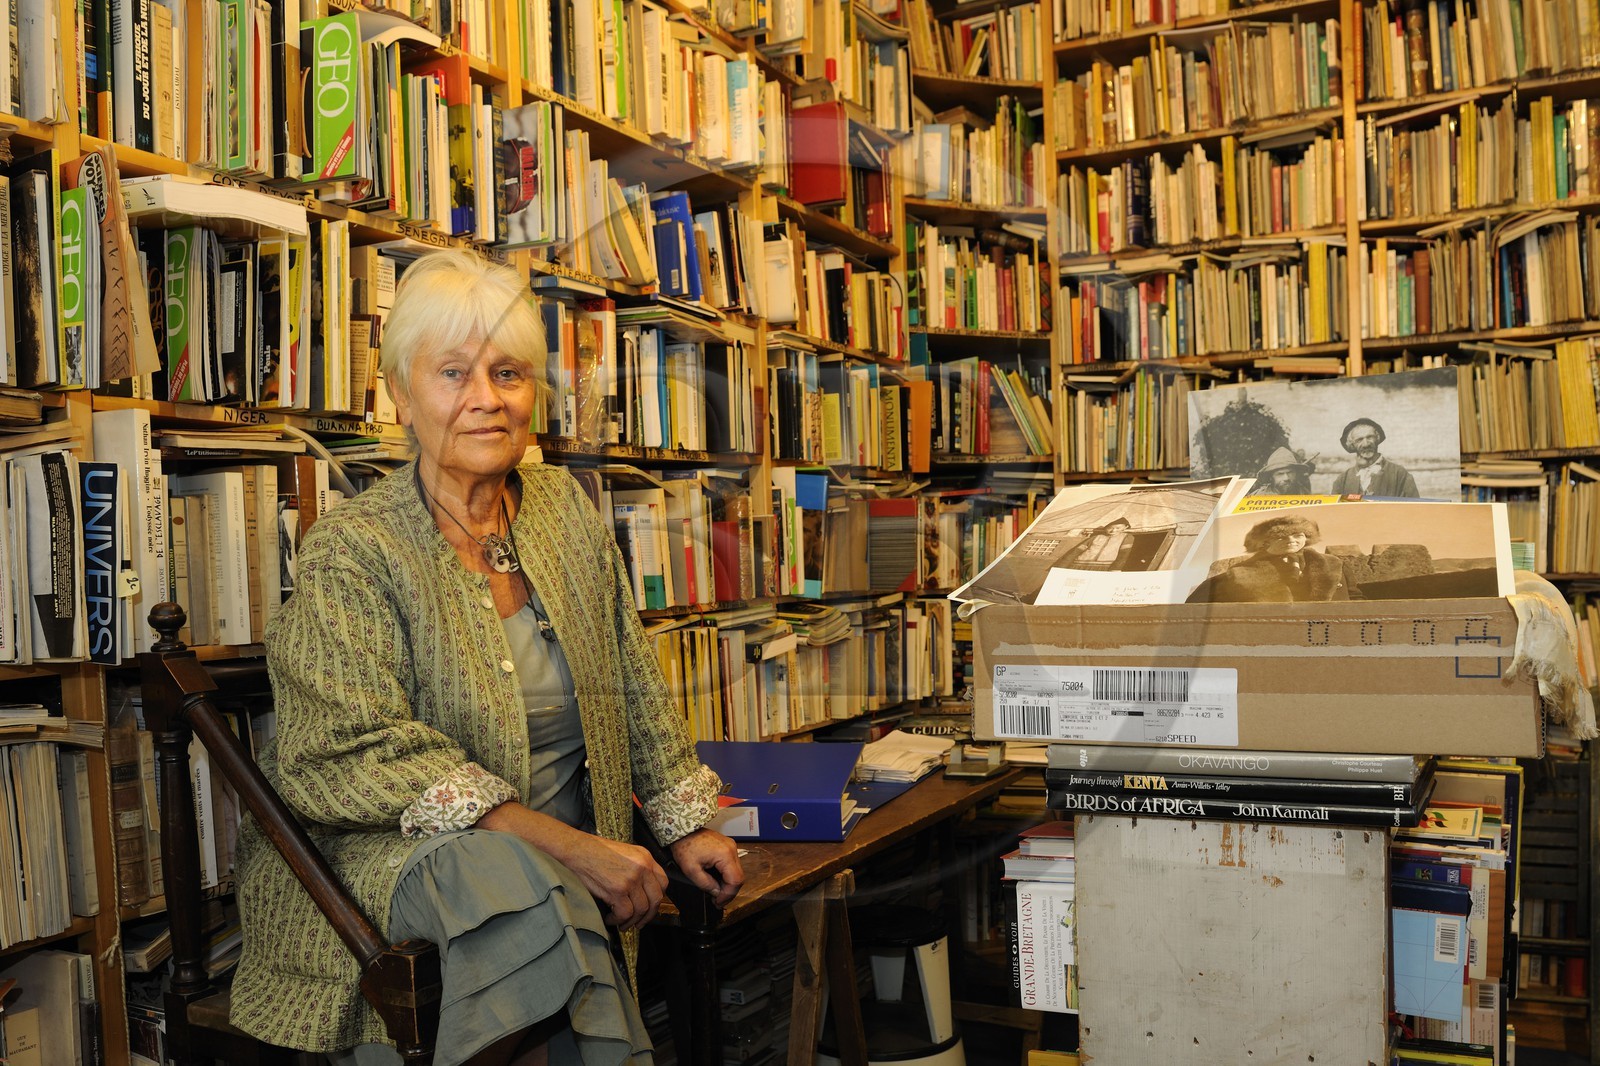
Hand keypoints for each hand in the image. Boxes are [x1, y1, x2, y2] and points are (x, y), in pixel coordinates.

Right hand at [477, 801, 667, 930]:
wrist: (575, 849)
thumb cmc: (594, 852)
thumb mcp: (624, 853)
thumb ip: (637, 868)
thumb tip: (642, 892)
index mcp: (645, 856)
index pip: (663, 882)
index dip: (657, 898)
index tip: (649, 907)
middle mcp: (642, 867)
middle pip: (656, 899)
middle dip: (647, 915)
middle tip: (637, 921)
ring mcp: (631, 879)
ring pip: (641, 909)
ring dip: (631, 920)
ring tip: (620, 922)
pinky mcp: (617, 890)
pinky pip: (626, 914)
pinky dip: (618, 920)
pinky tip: (610, 918)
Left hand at [668, 828, 744, 906]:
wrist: (682, 830)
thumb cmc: (685, 846)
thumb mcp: (692, 870)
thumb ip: (706, 884)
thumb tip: (717, 893)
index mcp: (725, 854)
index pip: (735, 880)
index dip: (728, 895)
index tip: (718, 902)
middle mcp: (732, 849)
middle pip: (739, 877)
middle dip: (728, 891)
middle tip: (717, 901)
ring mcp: (731, 847)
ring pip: (736, 872)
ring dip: (727, 884)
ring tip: (716, 892)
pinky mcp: (727, 847)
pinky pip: (731, 865)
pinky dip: (726, 875)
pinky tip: (717, 881)